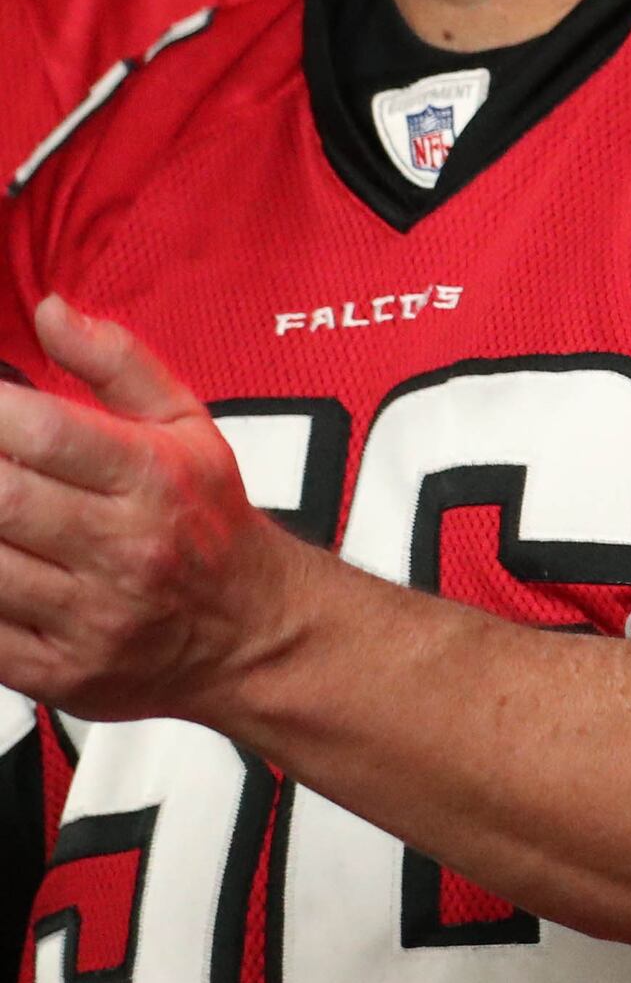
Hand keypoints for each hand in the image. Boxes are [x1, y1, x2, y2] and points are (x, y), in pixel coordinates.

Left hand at [0, 300, 304, 721]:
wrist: (254, 632)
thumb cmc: (210, 520)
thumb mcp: (187, 426)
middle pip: (4, 502)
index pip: (48, 433)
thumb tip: (50, 311)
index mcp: (155, 478)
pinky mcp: (60, 672)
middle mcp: (126, 548)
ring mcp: (91, 616)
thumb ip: (117, 363)